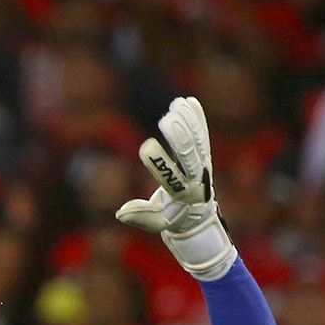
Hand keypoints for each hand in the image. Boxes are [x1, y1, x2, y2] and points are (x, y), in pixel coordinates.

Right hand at [117, 96, 235, 280]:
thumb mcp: (158, 223)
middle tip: (167, 118)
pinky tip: (189, 101)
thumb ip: (141, 216)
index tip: (146, 146)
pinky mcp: (204, 155)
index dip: (159, 162)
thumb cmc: (173, 219)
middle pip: (190, 155)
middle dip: (179, 137)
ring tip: (177, 104)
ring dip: (189, 122)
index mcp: (184, 195)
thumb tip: (121, 213)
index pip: (172, 177)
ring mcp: (203, 165)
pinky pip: (202, 134)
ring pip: (198, 141)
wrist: (199, 215)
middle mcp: (197, 178)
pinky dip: (198, 118)